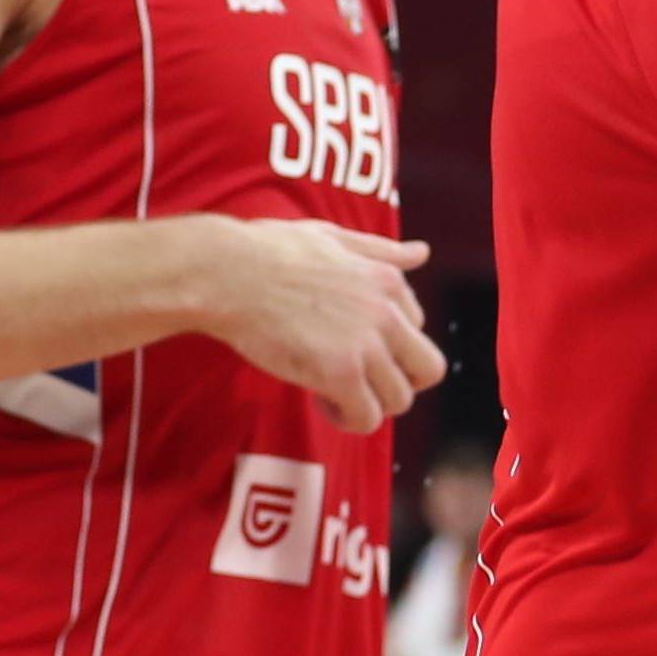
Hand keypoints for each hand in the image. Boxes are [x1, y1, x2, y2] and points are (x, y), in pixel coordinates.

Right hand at [207, 219, 446, 434]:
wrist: (228, 272)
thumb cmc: (269, 251)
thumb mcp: (334, 237)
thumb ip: (380, 251)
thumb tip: (422, 252)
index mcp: (387, 280)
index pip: (416, 327)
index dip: (385, 342)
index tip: (350, 343)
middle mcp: (386, 313)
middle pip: (428, 368)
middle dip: (398, 380)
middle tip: (360, 380)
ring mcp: (365, 344)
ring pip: (400, 399)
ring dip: (370, 402)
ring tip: (334, 391)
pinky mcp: (339, 373)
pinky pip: (368, 416)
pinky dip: (348, 418)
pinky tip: (320, 399)